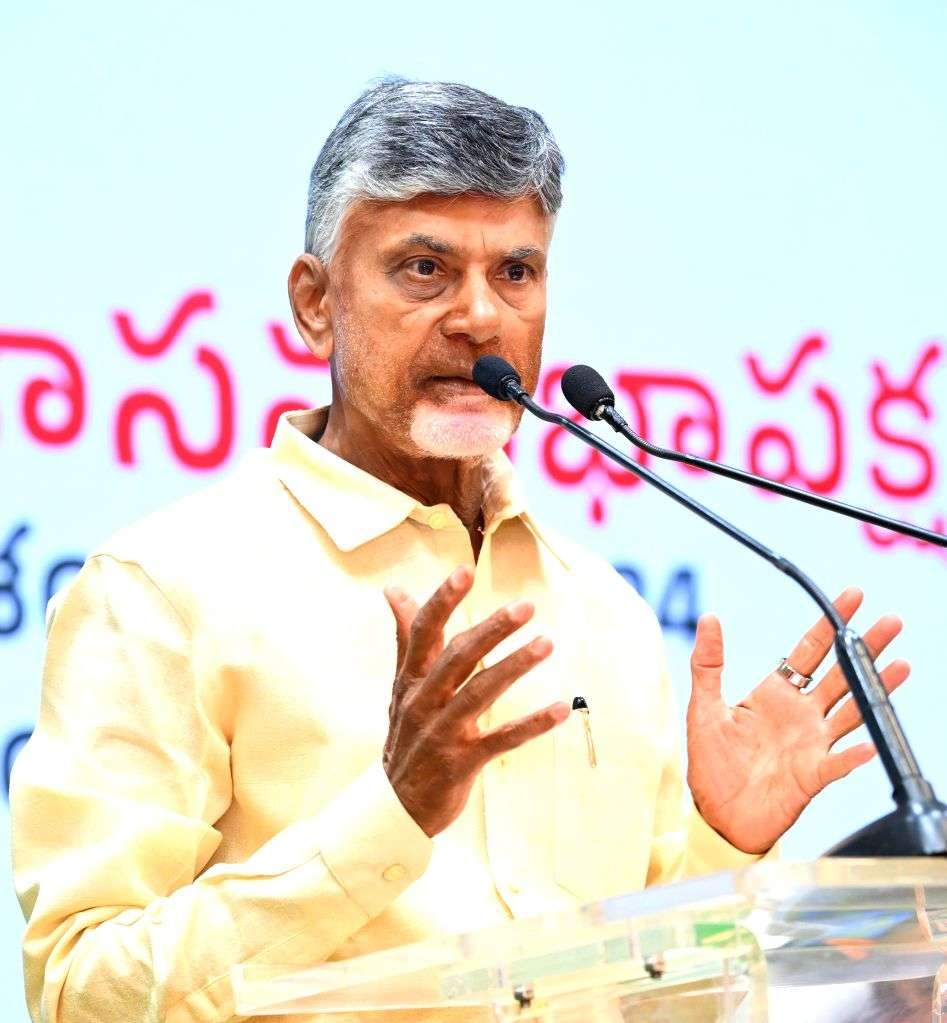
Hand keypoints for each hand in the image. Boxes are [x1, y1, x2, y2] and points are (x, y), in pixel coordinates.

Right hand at [382, 566, 568, 836]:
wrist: (394, 807)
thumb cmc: (406, 736)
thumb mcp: (401, 686)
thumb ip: (405, 637)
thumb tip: (393, 590)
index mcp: (411, 679)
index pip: (423, 631)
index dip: (442, 600)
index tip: (465, 571)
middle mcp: (423, 701)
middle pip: (458, 656)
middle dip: (492, 629)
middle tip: (526, 607)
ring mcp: (442, 732)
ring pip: (480, 692)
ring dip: (514, 666)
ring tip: (546, 644)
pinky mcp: (462, 762)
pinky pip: (501, 739)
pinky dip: (532, 724)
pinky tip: (561, 709)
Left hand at [686, 587, 910, 853]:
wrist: (716, 814)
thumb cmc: (711, 761)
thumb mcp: (704, 707)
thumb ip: (708, 664)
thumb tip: (709, 618)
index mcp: (776, 693)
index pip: (810, 650)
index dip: (831, 623)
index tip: (852, 597)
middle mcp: (801, 714)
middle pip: (841, 673)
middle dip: (866, 647)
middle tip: (892, 622)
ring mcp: (812, 744)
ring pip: (852, 711)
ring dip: (875, 690)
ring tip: (900, 666)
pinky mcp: (812, 776)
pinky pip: (838, 763)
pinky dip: (854, 755)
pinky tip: (870, 745)